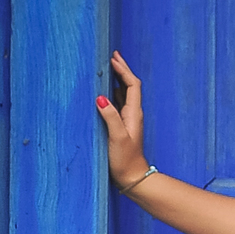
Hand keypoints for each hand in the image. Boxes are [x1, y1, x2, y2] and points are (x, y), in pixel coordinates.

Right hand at [95, 51, 147, 188]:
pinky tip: (103, 92)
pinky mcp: (120, 127)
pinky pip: (116, 104)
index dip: (124, 70)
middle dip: (121, 70)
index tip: (113, 58)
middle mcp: (132, 114)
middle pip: (129, 85)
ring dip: (116, 79)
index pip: (132, 85)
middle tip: (112, 55)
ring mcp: (127, 120)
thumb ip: (110, 116)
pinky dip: (110, 93)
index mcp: (134, 113)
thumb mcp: (117, 137)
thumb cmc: (126, 160)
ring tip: (107, 68)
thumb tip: (100, 96)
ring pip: (122, 93)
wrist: (132, 178)